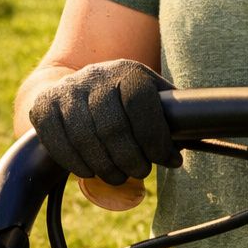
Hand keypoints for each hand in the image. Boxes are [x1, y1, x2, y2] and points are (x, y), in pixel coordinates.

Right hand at [29, 60, 181, 184]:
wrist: (71, 86)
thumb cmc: (122, 101)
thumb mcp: (150, 97)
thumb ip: (172, 114)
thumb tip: (203, 132)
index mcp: (128, 71)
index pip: (141, 104)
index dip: (156, 138)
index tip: (168, 160)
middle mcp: (95, 75)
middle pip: (112, 126)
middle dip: (131, 158)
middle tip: (141, 171)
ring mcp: (67, 90)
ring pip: (84, 137)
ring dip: (105, 166)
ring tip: (119, 176)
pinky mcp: (44, 106)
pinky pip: (58, 142)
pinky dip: (77, 163)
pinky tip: (90, 171)